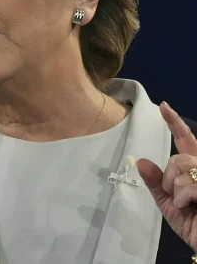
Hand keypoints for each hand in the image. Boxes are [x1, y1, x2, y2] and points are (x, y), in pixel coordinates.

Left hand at [138, 101, 196, 251]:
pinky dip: (183, 200)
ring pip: (181, 169)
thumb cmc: (194, 226)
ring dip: (176, 191)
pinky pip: (189, 186)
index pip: (185, 141)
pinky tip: (192, 209)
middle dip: (169, 180)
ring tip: (189, 206)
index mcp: (196, 170)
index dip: (174, 123)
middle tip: (177, 199)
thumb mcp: (170, 205)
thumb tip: (142, 162)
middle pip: (177, 158)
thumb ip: (157, 184)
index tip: (163, 106)